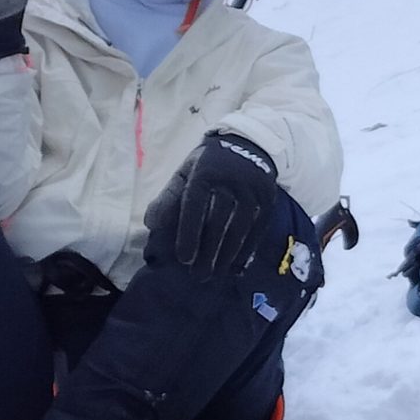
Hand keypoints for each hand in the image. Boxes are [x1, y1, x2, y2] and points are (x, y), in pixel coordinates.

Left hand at [144, 133, 277, 278]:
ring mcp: (252, 189)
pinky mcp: (268, 198)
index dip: (189, 233)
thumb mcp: (186, 172)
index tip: (184, 259)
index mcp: (206, 171)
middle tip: (199, 275)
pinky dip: (248, 249)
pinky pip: (258, 228)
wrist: (250, 144)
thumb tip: (150, 224)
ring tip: (217, 274)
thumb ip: (168, 197)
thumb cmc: (210, 164)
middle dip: (209, 251)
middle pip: (219, 221)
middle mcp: (231, 179)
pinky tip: (238, 265)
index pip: (196, 205)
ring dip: (228, 254)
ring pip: (240, 227)